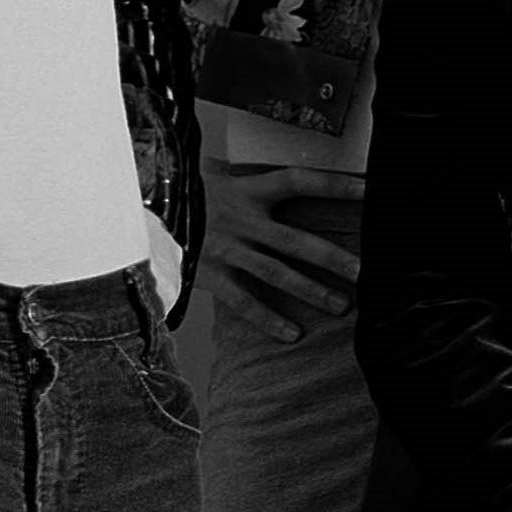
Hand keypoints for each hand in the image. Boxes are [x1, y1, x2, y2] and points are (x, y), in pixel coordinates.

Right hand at [199, 155, 363, 339]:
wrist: (141, 208)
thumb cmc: (190, 195)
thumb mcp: (222, 178)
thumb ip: (252, 182)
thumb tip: (285, 178)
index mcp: (249, 191)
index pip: (299, 181)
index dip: (335, 184)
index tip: (371, 189)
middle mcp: (242, 220)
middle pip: (297, 240)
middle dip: (333, 258)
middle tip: (365, 274)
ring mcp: (227, 249)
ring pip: (276, 273)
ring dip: (311, 290)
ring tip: (342, 306)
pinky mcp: (211, 274)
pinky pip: (243, 301)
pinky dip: (268, 318)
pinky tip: (292, 334)